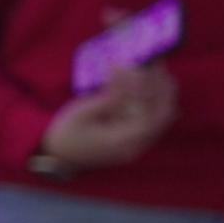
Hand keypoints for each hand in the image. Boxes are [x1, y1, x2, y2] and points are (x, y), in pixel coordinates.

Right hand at [42, 63, 176, 169]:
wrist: (60, 157)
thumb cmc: (66, 134)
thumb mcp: (81, 113)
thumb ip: (108, 97)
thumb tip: (126, 74)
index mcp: (121, 142)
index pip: (147, 116)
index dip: (149, 90)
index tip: (144, 68)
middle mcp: (135, 145)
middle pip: (162, 117)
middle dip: (164, 89)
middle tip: (158, 65)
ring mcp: (138, 144)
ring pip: (161, 118)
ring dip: (162, 94)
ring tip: (158, 70)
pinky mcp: (135, 138)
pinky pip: (153, 119)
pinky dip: (155, 101)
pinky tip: (152, 84)